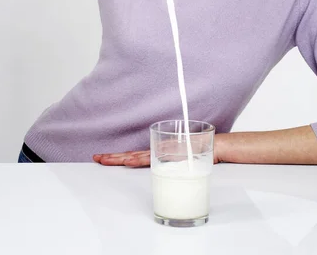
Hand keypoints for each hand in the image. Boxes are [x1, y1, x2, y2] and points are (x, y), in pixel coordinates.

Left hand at [93, 135, 223, 166]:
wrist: (219, 145)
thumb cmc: (203, 152)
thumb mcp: (184, 162)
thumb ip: (173, 164)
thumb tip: (166, 170)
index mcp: (160, 151)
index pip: (136, 156)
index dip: (120, 158)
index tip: (106, 158)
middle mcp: (159, 149)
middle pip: (133, 154)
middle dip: (114, 157)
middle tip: (97, 158)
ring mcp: (164, 151)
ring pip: (138, 156)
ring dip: (121, 159)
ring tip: (105, 160)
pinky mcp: (172, 154)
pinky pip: (152, 158)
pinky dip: (140, 160)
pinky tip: (128, 161)